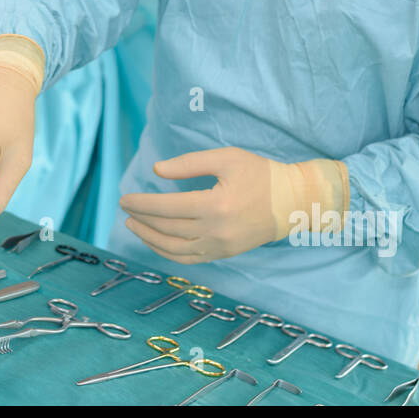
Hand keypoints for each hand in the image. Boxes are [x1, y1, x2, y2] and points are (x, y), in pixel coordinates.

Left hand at [119, 148, 346, 263]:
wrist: (293, 202)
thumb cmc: (261, 174)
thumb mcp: (227, 158)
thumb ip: (190, 163)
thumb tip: (157, 170)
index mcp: (216, 205)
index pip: (167, 208)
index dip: (142, 204)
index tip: (125, 199)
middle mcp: (216, 231)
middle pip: (167, 228)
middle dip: (142, 219)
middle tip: (125, 209)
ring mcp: (220, 247)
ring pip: (175, 249)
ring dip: (150, 238)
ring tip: (133, 226)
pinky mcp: (224, 254)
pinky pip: (189, 259)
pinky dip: (167, 253)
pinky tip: (155, 242)